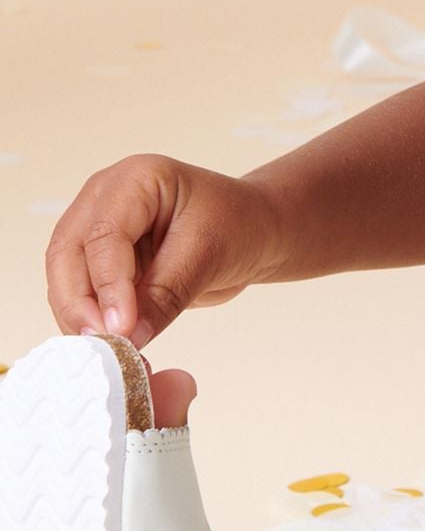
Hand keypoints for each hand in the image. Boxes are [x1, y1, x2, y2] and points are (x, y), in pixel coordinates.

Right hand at [46, 154, 283, 347]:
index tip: (121, 327)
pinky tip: (111, 344)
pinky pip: (80, 292)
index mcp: (135, 180)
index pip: (104, 233)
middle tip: (105, 345)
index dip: (108, 284)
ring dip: (79, 317)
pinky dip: (89, 320)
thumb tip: (128, 336)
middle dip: (79, 304)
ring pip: (66, 277)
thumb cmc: (238, 225)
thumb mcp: (208, 254)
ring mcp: (97, 227)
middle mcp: (105, 198)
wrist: (252, 231)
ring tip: (110, 350)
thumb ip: (165, 294)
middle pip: (68, 254)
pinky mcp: (100, 260)